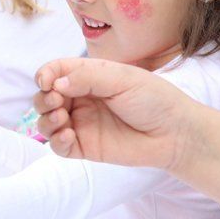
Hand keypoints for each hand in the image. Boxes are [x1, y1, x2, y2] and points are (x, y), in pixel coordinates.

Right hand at [34, 58, 190, 168]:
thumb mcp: (122, 78)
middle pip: (46, 96)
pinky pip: (59, 146)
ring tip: (61, 118)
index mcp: (89, 77)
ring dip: (45, 119)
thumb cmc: (154, 99)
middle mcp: (81, 98)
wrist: (176, 134)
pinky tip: (67, 136)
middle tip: (57, 101)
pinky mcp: (85, 146)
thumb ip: (87, 77)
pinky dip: (56, 141)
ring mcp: (82, 123)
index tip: (45, 82)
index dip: (45, 75)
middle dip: (43, 98)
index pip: (56, 71)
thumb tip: (55, 83)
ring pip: (47, 121)